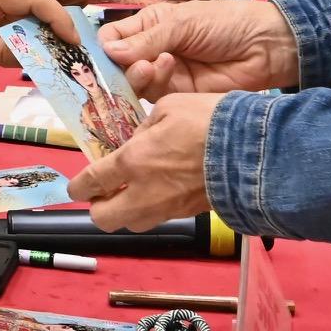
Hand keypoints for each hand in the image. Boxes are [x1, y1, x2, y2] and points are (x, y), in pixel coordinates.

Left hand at [70, 92, 218, 229]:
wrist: (254, 150)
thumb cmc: (208, 120)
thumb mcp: (168, 107)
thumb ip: (145, 127)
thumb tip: (138, 140)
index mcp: (133, 161)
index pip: (92, 183)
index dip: (78, 187)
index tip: (76, 187)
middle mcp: (144, 192)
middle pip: (105, 218)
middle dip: (98, 208)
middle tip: (104, 191)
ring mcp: (168, 207)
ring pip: (132, 223)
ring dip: (125, 211)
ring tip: (131, 192)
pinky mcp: (189, 214)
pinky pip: (159, 218)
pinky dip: (152, 209)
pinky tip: (160, 190)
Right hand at [98, 0, 297, 97]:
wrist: (266, 48)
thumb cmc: (225, 23)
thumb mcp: (182, 23)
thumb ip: (146, 39)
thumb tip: (108, 51)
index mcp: (150, 25)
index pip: (113, 38)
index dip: (103, 47)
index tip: (98, 56)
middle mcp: (152, 50)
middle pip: (118, 65)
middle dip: (117, 66)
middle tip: (128, 64)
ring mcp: (165, 74)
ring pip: (134, 82)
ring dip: (138, 74)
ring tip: (153, 64)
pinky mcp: (178, 95)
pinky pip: (154, 95)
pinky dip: (155, 84)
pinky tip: (166, 69)